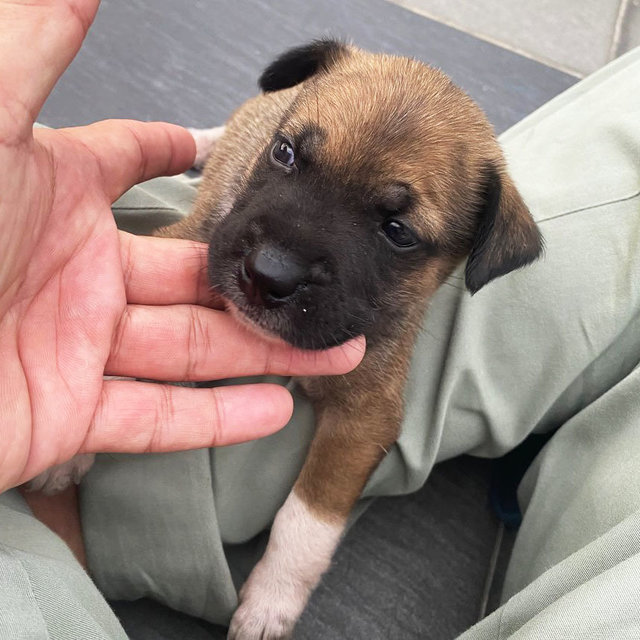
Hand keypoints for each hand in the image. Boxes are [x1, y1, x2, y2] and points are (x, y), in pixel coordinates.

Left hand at [0, 0, 364, 493]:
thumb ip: (32, 51)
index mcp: (54, 200)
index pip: (126, 165)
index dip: (169, 153)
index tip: (205, 147)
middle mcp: (74, 276)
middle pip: (192, 279)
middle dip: (262, 282)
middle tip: (320, 286)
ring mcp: (77, 350)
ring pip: (191, 353)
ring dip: (265, 355)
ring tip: (334, 354)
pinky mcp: (67, 418)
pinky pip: (157, 419)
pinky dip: (217, 419)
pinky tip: (276, 407)